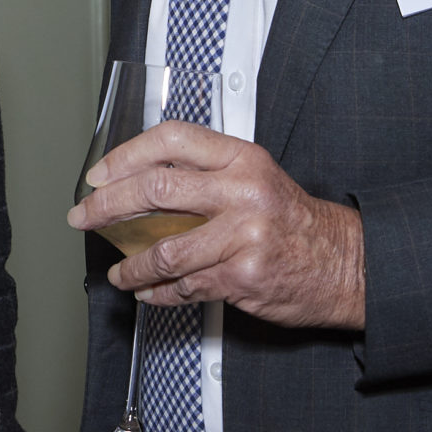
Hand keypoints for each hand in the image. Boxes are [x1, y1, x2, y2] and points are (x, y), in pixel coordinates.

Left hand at [68, 120, 365, 328]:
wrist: (346, 264)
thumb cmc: (294, 222)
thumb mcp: (256, 178)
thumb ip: (205, 174)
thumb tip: (137, 183)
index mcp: (241, 158)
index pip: (171, 139)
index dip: (125, 155)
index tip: (98, 174)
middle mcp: (242, 191)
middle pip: (156, 188)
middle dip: (107, 205)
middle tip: (84, 217)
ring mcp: (244, 235)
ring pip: (165, 249)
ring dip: (131, 265)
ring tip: (119, 272)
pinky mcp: (244, 277)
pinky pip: (186, 286)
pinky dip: (159, 292)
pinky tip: (148, 292)